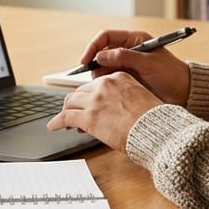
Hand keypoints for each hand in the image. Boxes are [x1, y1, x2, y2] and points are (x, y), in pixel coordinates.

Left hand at [46, 72, 161, 149]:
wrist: (155, 130)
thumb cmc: (153, 120)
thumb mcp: (141, 98)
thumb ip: (126, 98)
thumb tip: (119, 109)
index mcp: (119, 77)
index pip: (96, 84)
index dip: (90, 95)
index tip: (88, 102)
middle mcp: (105, 85)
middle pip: (81, 92)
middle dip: (76, 103)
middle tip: (73, 112)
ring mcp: (95, 101)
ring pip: (70, 102)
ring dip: (66, 111)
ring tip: (62, 120)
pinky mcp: (88, 117)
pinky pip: (65, 117)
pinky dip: (57, 122)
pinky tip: (54, 126)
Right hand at [80, 29, 190, 104]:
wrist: (184, 92)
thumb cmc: (171, 74)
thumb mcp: (148, 63)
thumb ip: (124, 57)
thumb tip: (101, 56)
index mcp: (134, 40)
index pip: (106, 37)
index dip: (94, 47)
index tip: (86, 60)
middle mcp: (128, 50)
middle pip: (102, 52)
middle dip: (95, 63)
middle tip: (94, 77)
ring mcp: (127, 64)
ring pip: (104, 66)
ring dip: (99, 74)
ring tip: (102, 85)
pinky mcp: (127, 78)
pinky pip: (110, 78)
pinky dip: (105, 83)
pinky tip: (106, 90)